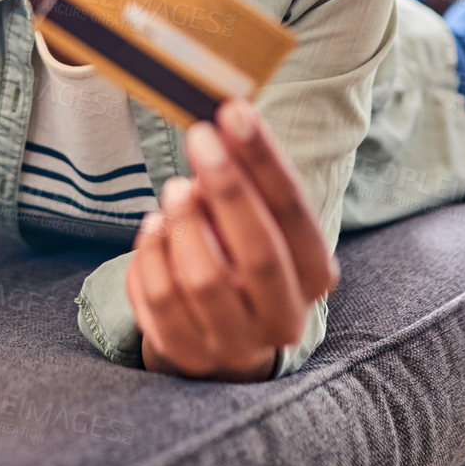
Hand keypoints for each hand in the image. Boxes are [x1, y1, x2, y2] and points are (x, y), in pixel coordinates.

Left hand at [126, 97, 340, 380]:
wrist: (225, 331)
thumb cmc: (244, 253)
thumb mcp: (260, 218)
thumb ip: (248, 181)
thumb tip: (220, 124)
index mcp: (314, 275)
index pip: (294, 214)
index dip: (263, 161)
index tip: (234, 111)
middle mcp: (284, 317)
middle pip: (258, 252)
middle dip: (227, 188)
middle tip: (199, 138)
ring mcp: (234, 343)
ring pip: (202, 280)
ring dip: (182, 223)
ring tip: (174, 191)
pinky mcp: (188, 354)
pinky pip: (159, 300)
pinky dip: (150, 255)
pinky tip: (154, 227)